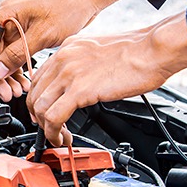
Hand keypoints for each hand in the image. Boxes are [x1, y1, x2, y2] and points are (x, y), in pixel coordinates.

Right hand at [0, 0, 135, 100]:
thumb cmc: (68, 8)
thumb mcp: (42, 34)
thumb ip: (18, 53)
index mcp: (6, 12)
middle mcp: (8, 18)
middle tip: (7, 93)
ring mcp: (18, 26)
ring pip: (5, 56)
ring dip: (10, 75)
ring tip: (18, 91)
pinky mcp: (27, 33)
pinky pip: (17, 54)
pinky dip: (19, 68)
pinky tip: (25, 81)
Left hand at [26, 11, 186, 145]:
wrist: (152, 50)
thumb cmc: (136, 51)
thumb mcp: (98, 51)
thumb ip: (83, 65)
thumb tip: (80, 83)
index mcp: (67, 48)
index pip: (38, 77)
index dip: (38, 100)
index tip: (44, 113)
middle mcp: (63, 58)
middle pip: (34, 93)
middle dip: (37, 117)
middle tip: (48, 129)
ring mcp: (69, 73)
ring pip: (39, 107)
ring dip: (45, 128)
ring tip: (58, 138)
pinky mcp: (80, 90)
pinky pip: (54, 117)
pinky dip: (53, 133)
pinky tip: (62, 138)